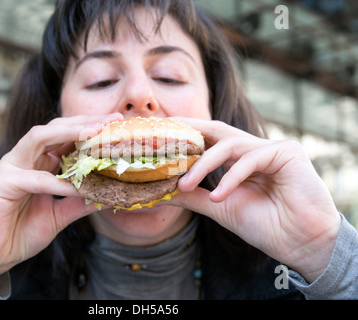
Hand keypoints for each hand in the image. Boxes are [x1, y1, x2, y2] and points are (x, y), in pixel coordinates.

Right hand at [0, 113, 122, 279]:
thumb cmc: (21, 233)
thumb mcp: (60, 215)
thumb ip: (80, 203)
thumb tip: (109, 196)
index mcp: (38, 163)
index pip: (66, 137)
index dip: (91, 129)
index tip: (116, 124)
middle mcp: (25, 158)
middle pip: (56, 129)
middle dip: (85, 122)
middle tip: (111, 119)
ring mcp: (11, 167)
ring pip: (40, 138)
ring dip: (68, 133)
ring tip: (95, 133)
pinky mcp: (2, 182)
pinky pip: (34, 178)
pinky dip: (56, 181)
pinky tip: (76, 186)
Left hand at [170, 118, 340, 282]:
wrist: (301, 244)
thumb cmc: (265, 225)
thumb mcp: (219, 207)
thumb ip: (193, 195)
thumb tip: (162, 191)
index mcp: (238, 159)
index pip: (207, 140)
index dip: (182, 137)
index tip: (155, 139)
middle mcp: (253, 149)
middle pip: (215, 131)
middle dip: (187, 132)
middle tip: (160, 139)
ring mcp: (270, 148)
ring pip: (228, 145)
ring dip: (202, 165)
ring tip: (183, 185)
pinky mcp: (287, 153)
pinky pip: (250, 159)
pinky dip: (231, 177)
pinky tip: (219, 197)